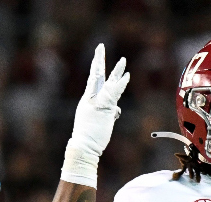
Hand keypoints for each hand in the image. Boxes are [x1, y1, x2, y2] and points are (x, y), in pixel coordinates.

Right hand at [61, 44, 130, 187]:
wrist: (83, 146)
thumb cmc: (89, 137)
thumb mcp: (96, 121)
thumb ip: (107, 112)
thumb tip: (116, 109)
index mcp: (86, 101)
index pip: (91, 81)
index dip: (95, 67)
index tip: (97, 56)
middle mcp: (90, 99)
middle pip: (95, 76)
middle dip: (99, 60)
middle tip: (101, 47)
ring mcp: (97, 103)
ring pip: (107, 83)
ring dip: (116, 71)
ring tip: (124, 61)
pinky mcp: (104, 108)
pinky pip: (114, 93)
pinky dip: (121, 84)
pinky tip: (127, 76)